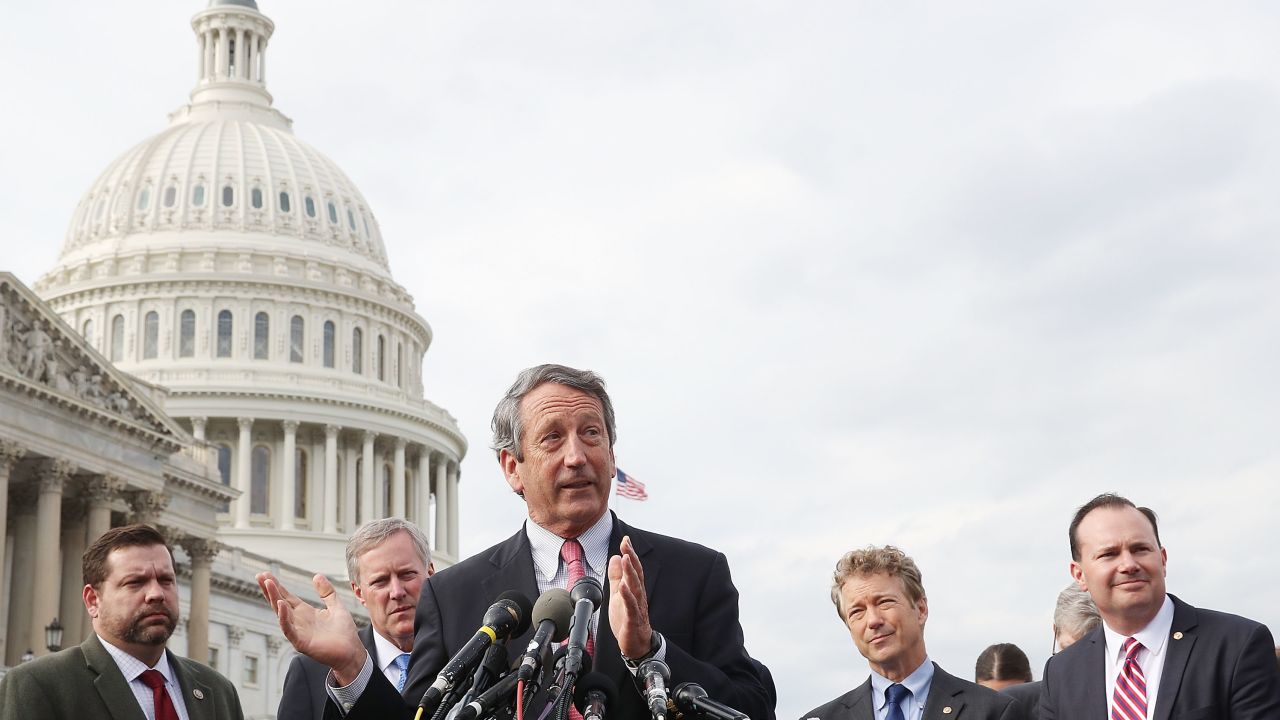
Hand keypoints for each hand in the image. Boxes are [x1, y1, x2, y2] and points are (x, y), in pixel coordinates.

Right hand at [256, 571, 366, 683]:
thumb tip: (316, 575)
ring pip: (281, 614)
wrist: (352, 652)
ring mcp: (298, 632)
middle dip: (270, 590)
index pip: (286, 597)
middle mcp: (298, 621)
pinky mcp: (301, 643)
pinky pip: (289, 630)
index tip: (266, 574)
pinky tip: (280, 605)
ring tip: (268, 584)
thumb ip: (326, 592)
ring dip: (274, 599)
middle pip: (279, 603)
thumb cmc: (344, 632)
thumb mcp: (336, 606)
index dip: (277, 586)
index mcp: (305, 613)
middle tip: (260, 575)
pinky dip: (284, 618)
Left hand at [607, 535, 652, 658]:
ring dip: (630, 573)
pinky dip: (627, 596)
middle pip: (636, 575)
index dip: (630, 554)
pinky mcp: (633, 620)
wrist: (635, 645)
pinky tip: (622, 587)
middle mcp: (638, 596)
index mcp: (634, 590)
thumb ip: (616, 577)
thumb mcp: (618, 595)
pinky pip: (631, 607)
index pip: (633, 569)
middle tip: (626, 544)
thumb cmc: (627, 620)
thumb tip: (615, 557)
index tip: (626, 539)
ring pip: (635, 588)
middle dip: (631, 558)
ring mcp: (637, 608)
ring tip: (625, 559)